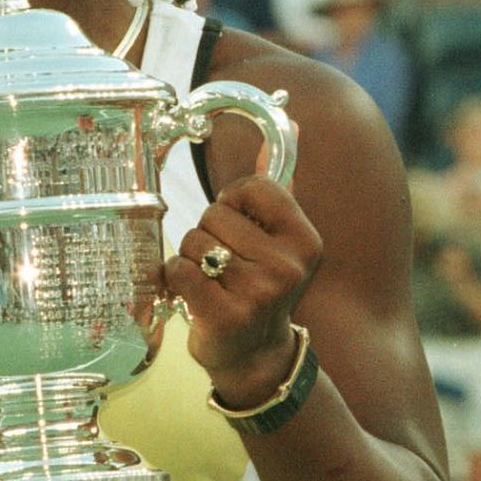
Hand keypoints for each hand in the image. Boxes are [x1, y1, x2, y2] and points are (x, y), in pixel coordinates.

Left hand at [163, 175, 323, 409]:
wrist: (256, 356)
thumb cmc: (259, 288)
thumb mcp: (279, 241)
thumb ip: (279, 187)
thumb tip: (290, 124)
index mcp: (305, 241)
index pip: (253, 188)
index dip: (232, 203)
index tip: (238, 228)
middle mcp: (287, 266)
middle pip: (215, 215)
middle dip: (208, 236)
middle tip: (224, 266)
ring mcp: (258, 293)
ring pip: (193, 242)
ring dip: (191, 260)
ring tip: (212, 282)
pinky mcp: (225, 315)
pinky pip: (178, 270)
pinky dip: (175, 279)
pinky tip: (194, 295)